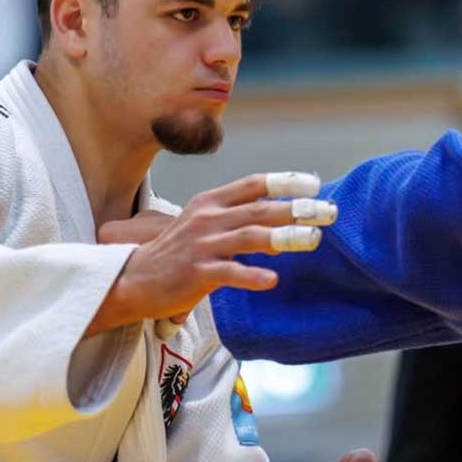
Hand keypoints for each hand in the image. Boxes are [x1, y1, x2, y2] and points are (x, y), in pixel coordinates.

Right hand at [86, 174, 333, 335]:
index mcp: (210, 202)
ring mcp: (202, 245)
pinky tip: (272, 280)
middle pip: (260, 209)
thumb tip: (279, 230)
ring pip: (250, 237)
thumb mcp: (205, 226)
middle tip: (328, 212)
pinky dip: (252, 275)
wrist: (133, 279)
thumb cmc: (177, 253)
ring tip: (313, 240)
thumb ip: (239, 222)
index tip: (314, 184)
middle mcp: (208, 218)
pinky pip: (229, 272)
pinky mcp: (195, 273)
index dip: (285, 182)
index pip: (253, 184)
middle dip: (297, 209)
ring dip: (285, 238)